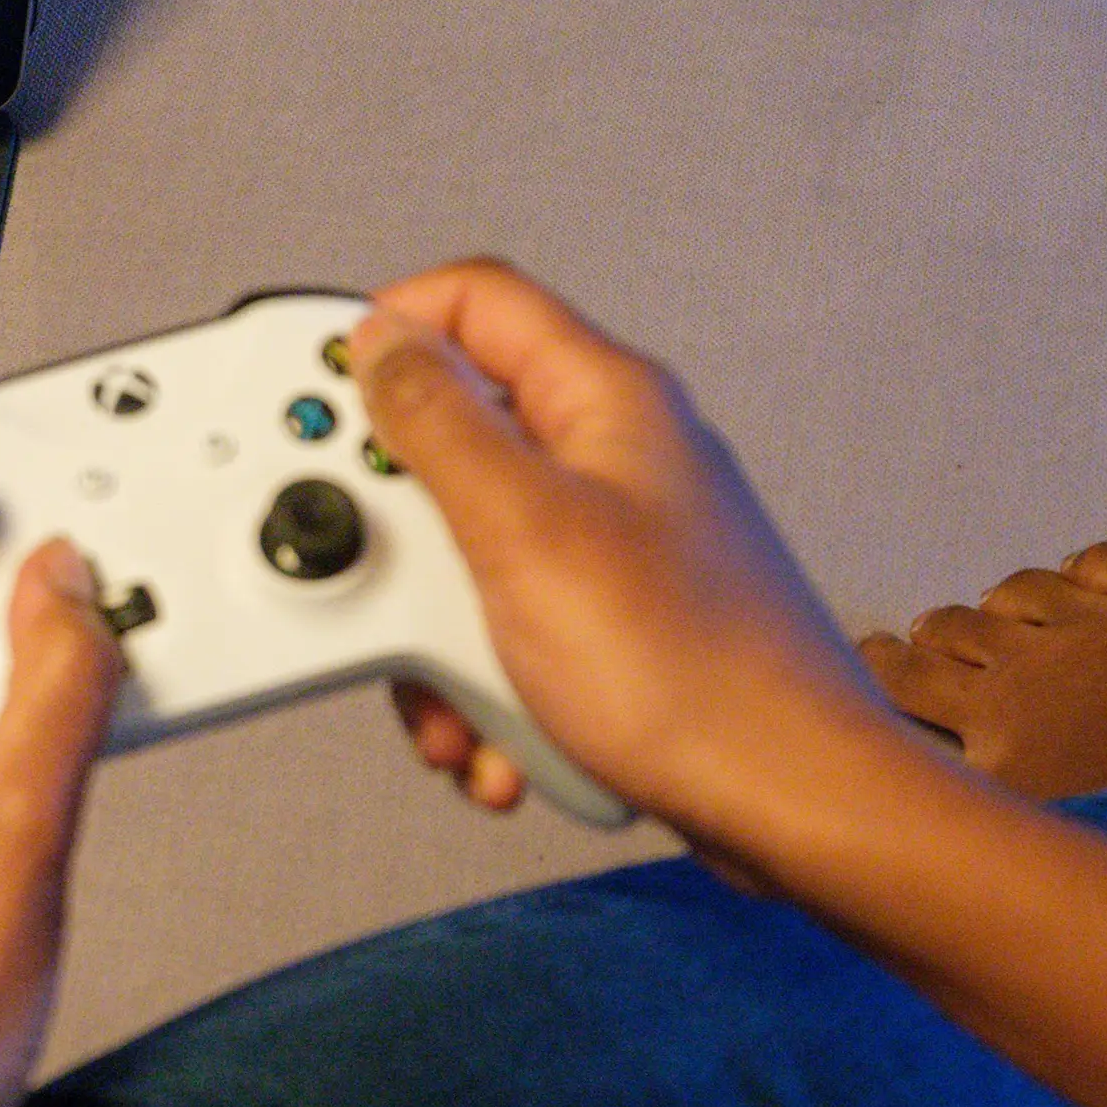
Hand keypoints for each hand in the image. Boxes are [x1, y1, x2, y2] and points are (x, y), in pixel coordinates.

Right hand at [346, 261, 903, 854]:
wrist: (788, 804)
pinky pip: (506, 625)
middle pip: (453, 440)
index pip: (471, 302)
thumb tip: (380, 342)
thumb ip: (439, 425)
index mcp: (603, 401)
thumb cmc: (692, 674)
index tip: (318, 405)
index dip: (382, 332)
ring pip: (467, 551)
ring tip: (454, 694)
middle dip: (397, 532)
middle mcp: (613, 456)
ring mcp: (614, 539)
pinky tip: (499, 733)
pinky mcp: (612, 618)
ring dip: (435, 635)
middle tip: (378, 579)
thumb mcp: (523, 533)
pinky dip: (483, 681)